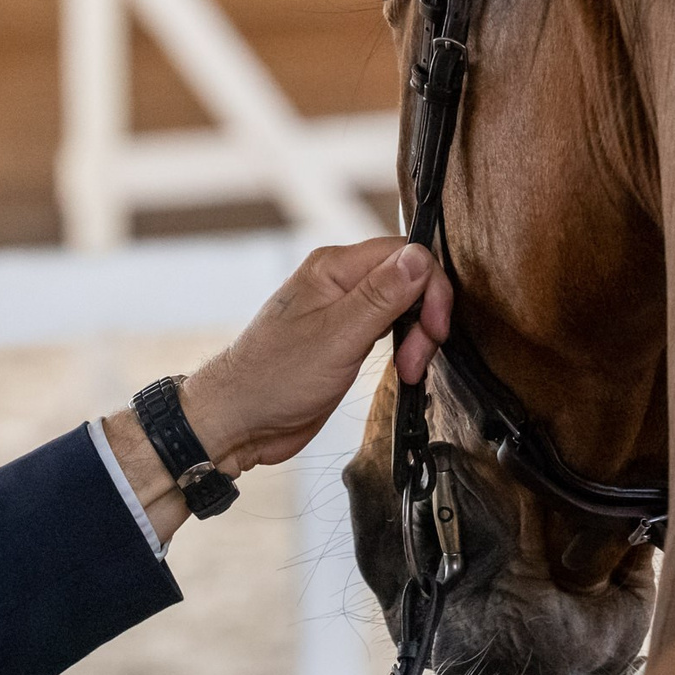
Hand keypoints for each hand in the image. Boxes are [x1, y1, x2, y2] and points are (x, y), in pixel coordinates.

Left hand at [185, 238, 452, 473]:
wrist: (240, 421)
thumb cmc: (275, 379)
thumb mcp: (338, 336)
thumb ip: (381, 295)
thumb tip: (420, 256)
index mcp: (333, 267)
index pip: (405, 253)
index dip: (430, 287)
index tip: (434, 328)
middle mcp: (338, 282)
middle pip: (407, 279)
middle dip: (424, 317)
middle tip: (419, 358)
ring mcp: (341, 311)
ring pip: (401, 306)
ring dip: (416, 337)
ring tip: (409, 371)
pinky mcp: (344, 340)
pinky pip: (388, 330)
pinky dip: (403, 348)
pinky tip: (402, 370)